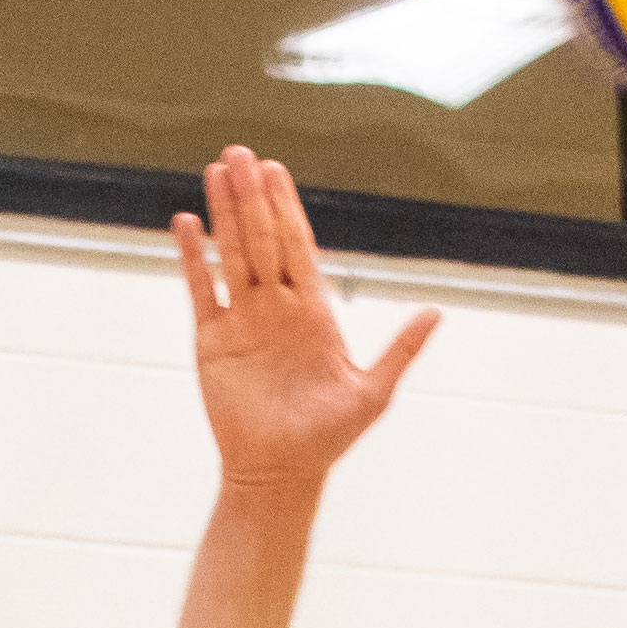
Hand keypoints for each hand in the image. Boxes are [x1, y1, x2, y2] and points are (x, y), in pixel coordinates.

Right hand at [175, 148, 436, 493]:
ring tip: (217, 171)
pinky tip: (189, 223)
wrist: (280, 474)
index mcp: (313, 311)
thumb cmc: (328, 439)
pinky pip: (201, 289)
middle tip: (241, 153)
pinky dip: (194, 257)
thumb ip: (402, 350)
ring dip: (225, 213)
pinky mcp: (213, 340)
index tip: (275, 171)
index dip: (286, 207)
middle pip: (263, 238)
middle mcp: (276, 306)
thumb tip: (437, 311)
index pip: (298, 246)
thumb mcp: (373, 393)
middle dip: (252, 196)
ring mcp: (242, 320)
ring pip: (233, 254)